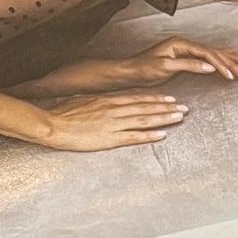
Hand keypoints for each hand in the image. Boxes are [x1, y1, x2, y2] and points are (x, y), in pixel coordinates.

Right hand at [37, 93, 187, 151]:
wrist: (52, 125)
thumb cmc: (62, 113)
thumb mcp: (80, 101)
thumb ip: (95, 102)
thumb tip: (100, 101)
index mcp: (109, 100)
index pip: (138, 98)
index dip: (156, 99)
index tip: (170, 99)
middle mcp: (115, 110)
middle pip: (146, 108)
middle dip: (167, 108)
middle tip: (184, 108)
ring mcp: (113, 124)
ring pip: (145, 120)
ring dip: (164, 118)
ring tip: (180, 117)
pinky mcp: (109, 139)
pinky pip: (133, 137)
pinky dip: (149, 135)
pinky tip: (162, 135)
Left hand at [118, 37, 237, 83]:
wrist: (129, 70)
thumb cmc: (143, 68)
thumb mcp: (165, 68)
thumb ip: (188, 65)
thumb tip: (208, 67)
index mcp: (182, 44)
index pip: (207, 54)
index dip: (221, 64)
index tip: (231, 75)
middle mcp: (186, 44)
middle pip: (214, 52)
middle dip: (231, 62)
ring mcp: (186, 49)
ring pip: (213, 53)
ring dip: (230, 59)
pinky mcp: (184, 56)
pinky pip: (206, 56)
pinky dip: (220, 58)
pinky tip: (228, 58)